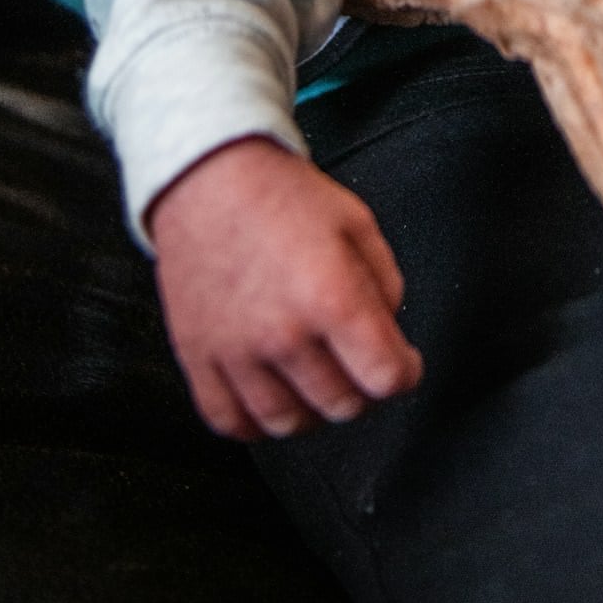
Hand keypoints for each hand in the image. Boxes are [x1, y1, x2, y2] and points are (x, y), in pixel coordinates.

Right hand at [147, 136, 421, 439]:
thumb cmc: (281, 196)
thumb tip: (387, 333)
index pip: (385, 377)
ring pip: (289, 424)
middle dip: (362, 388)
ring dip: (313, 408)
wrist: (208, 178)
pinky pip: (231, 423)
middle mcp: (283, 334)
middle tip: (356, 362)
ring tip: (316, 376)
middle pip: (343, 406)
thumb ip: (385, 283)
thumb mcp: (357, 222)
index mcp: (330, 296)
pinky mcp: (198, 358)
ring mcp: (236, 353)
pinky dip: (257, 421)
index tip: (402, 364)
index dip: (404, 373)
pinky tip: (272, 393)